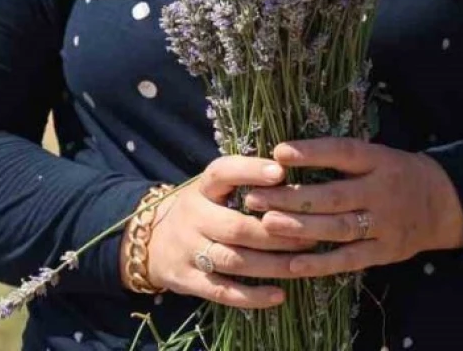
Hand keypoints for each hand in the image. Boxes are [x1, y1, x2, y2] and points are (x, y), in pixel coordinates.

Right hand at [144, 155, 309, 307]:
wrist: (149, 242)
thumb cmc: (201, 209)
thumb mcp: (213, 188)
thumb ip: (244, 180)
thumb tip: (295, 167)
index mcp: (201, 188)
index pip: (222, 173)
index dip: (250, 171)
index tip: (281, 171)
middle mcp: (192, 217)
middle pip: (237, 227)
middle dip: (277, 232)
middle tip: (313, 234)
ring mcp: (188, 251)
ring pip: (234, 261)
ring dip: (272, 264)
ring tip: (303, 264)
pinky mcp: (187, 281)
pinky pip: (222, 291)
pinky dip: (252, 297)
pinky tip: (279, 295)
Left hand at [247, 138, 462, 277]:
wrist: (442, 204)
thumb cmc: (395, 175)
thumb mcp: (378, 156)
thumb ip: (341, 157)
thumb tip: (284, 154)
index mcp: (379, 161)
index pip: (344, 153)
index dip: (312, 153)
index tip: (278, 152)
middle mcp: (382, 191)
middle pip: (333, 195)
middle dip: (292, 197)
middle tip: (255, 197)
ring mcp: (385, 224)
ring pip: (338, 228)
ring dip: (300, 228)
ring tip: (267, 224)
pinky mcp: (385, 251)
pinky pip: (349, 259)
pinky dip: (321, 263)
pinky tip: (293, 264)